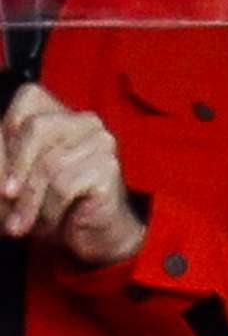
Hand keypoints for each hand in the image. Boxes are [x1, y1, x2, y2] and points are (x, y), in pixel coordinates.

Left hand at [0, 83, 144, 264]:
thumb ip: (0, 164)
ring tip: (28, 221)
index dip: (7, 135)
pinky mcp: (109, 168)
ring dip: (30, 202)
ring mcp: (101, 142)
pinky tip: (54, 221)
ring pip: (49, 164)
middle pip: (37, 126)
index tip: (2, 175)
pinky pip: (65, 186)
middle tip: (6, 198)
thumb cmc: (49, 205)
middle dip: (15, 168)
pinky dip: (50, 210)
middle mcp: (85, 122)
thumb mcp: (13, 182)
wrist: (91, 237)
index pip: (29, 97)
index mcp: (60, 115)